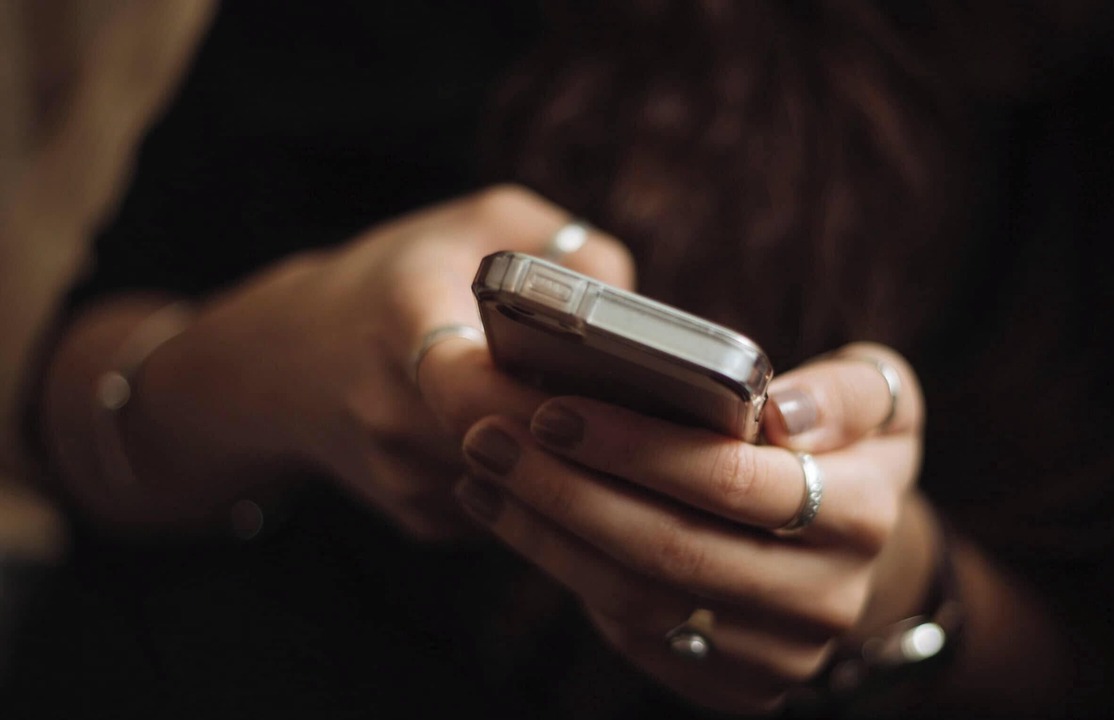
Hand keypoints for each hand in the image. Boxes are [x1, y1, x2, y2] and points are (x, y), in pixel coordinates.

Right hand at [138, 185, 632, 538]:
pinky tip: (558, 446)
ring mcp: (403, 479)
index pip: (474, 383)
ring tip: (623, 426)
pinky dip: (543, 482)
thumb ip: (566, 246)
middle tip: (654, 412)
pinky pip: (508, 509)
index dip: (548, 394)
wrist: (286, 360)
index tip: (613, 384)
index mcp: (402, 322)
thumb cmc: (398, 277)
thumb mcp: (479, 223)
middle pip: (517, 445)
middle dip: (588, 433)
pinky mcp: (419, 519)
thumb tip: (639, 312)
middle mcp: (392, 412)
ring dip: (574, 463)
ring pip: (524, 487)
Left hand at [456, 343, 933, 712]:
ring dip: (546, 536)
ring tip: (485, 474)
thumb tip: (782, 413)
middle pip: (671, 550)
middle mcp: (827, 598)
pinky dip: (566, 573)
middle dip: (566, 492)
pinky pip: (635, 636)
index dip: (636, 447)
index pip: (732, 481)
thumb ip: (846, 391)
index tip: (553, 410)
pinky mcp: (734, 686)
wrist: (849, 546)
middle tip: (490, 439)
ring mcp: (779, 654)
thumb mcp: (878, 396)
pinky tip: (516, 519)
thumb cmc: (843, 445)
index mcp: (863, 513)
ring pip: (639, 601)